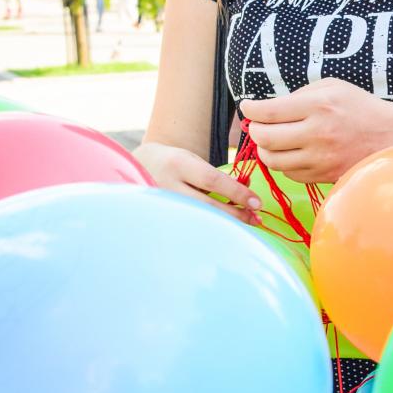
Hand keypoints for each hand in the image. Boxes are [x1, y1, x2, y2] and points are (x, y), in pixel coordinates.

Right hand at [134, 141, 261, 224]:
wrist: (136, 167)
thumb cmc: (172, 162)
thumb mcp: (193, 160)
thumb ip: (216, 175)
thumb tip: (246, 189)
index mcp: (178, 164)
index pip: (213, 180)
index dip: (237, 193)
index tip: (257, 203)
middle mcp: (168, 185)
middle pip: (208, 205)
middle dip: (235, 214)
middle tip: (257, 219)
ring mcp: (162, 205)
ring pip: (199, 220)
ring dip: (225, 225)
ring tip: (246, 225)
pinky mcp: (160, 220)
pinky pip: (189, 228)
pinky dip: (209, 231)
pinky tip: (223, 232)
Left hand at [241, 78, 392, 184]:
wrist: (391, 137)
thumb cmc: (359, 107)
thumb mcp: (332, 87)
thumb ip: (299, 94)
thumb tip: (268, 107)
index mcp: (319, 105)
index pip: (269, 111)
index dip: (251, 109)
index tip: (247, 107)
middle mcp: (318, 133)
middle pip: (266, 138)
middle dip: (254, 131)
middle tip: (257, 124)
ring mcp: (321, 158)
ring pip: (274, 160)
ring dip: (266, 149)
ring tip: (272, 139)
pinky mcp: (324, 175)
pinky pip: (290, 174)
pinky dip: (284, 163)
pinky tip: (291, 152)